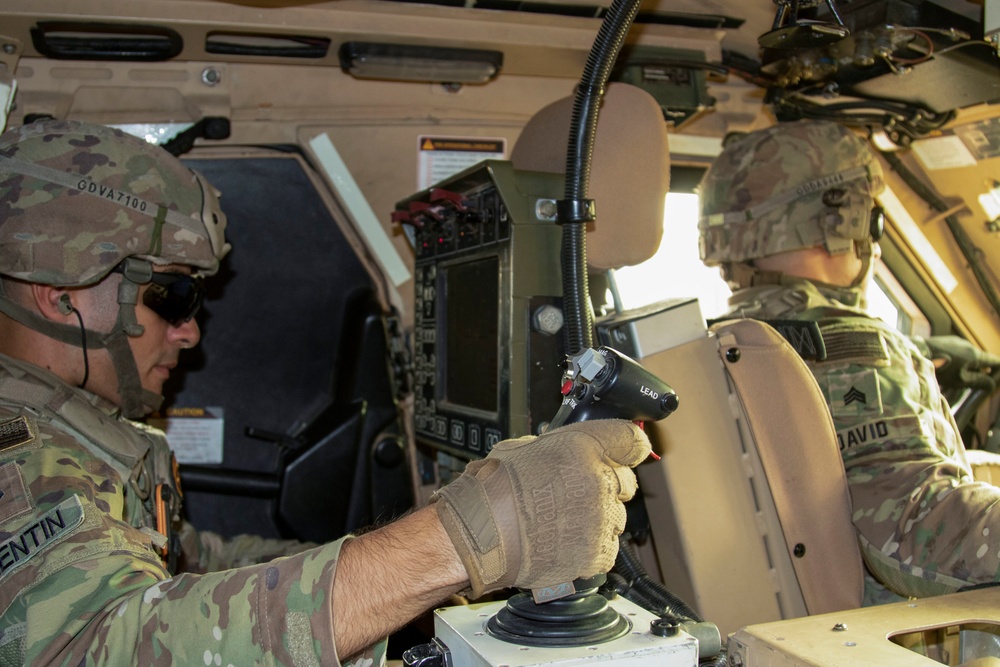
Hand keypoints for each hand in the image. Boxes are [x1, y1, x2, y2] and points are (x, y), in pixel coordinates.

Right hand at [431, 420, 649, 598]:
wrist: (481, 534)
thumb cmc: (493, 491)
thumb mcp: (523, 447)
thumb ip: (560, 448)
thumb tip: (571, 452)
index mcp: (583, 448)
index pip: (630, 440)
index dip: (628, 447)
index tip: (626, 453)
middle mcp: (599, 481)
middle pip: (625, 481)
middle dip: (605, 485)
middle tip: (574, 493)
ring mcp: (601, 519)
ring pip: (616, 516)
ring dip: (596, 518)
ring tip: (560, 522)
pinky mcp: (598, 553)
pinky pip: (607, 548)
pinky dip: (589, 548)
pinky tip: (561, 542)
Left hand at [915, 335, 999, 391]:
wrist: (917, 354)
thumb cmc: (940, 369)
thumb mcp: (961, 380)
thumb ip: (979, 381)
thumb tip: (992, 385)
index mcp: (976, 355)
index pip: (996, 362)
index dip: (997, 373)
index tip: (992, 381)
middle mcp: (969, 345)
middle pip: (983, 359)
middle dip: (981, 371)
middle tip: (972, 383)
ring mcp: (958, 341)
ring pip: (970, 355)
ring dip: (968, 366)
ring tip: (956, 376)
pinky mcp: (947, 341)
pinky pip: (959, 351)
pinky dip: (959, 360)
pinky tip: (948, 368)